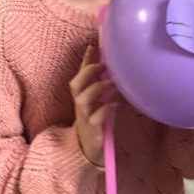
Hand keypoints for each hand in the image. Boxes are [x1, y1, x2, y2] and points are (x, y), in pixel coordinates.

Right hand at [69, 45, 119, 166]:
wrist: (90, 149)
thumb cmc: (97, 121)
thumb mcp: (99, 101)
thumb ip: (103, 86)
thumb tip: (114, 68)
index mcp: (82, 95)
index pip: (80, 74)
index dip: (86, 60)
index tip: (93, 45)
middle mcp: (80, 104)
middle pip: (75, 84)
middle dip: (89, 72)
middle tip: (105, 66)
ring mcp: (84, 116)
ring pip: (82, 98)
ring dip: (98, 88)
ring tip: (114, 84)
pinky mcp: (92, 129)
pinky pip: (96, 117)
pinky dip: (107, 108)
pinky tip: (117, 104)